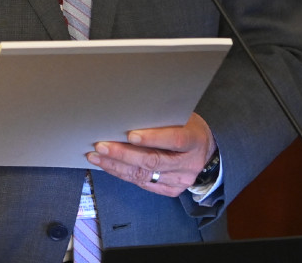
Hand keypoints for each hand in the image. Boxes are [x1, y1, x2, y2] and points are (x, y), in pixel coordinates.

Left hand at [85, 112, 216, 195]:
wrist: (204, 149)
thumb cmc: (187, 127)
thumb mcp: (181, 116)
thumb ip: (161, 117)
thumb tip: (128, 111)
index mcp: (194, 140)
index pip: (173, 140)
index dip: (152, 138)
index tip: (130, 135)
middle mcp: (188, 164)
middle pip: (153, 161)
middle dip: (123, 154)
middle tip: (101, 145)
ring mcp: (180, 180)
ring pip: (144, 175)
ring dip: (116, 166)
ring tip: (96, 156)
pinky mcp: (171, 190)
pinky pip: (143, 184)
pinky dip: (123, 174)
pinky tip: (108, 166)